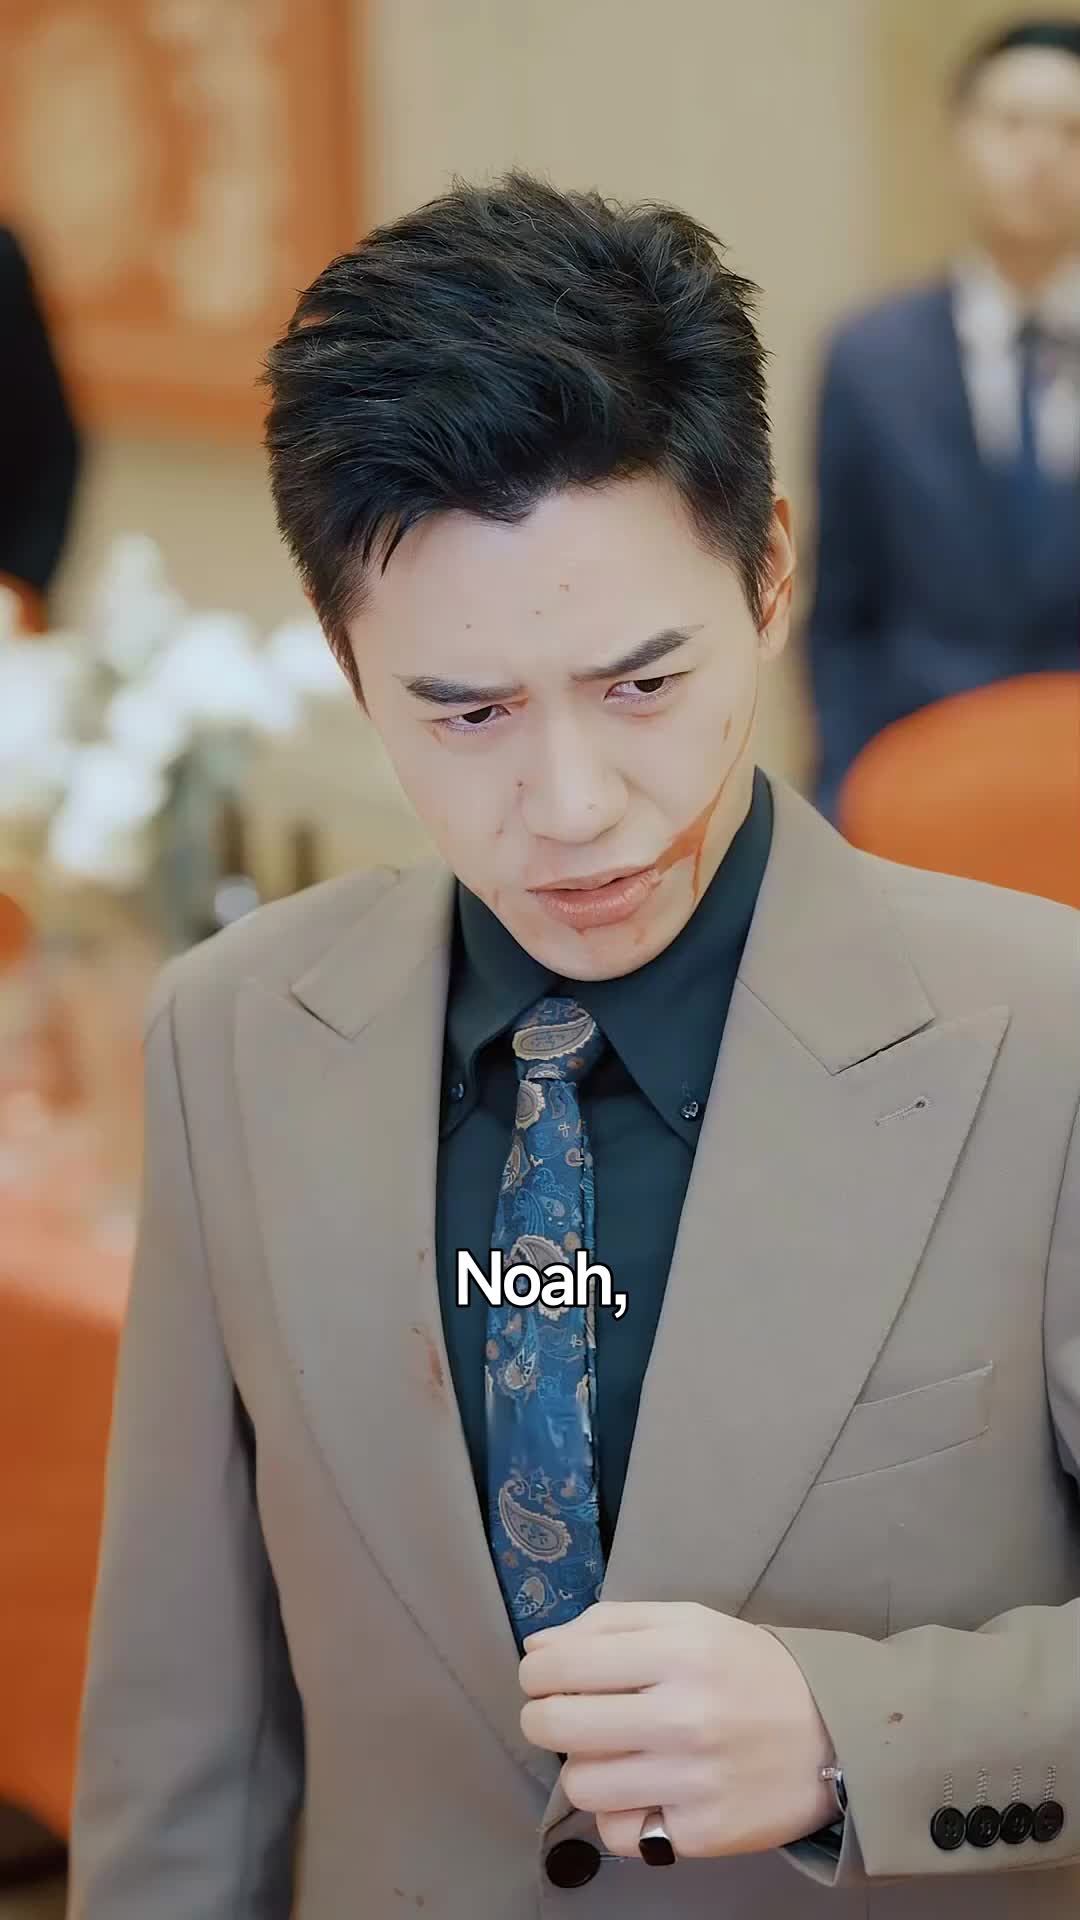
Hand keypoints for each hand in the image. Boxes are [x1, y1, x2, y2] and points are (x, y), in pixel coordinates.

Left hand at [519, 1600, 837, 1858]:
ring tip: (614, 1753)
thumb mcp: (690, 1622)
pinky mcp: (702, 1834)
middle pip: (557, 1725)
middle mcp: (686, 1717)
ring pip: (581, 1784)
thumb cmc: (749, 1671)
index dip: (536, 1671)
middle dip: (542, 1717)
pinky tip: (647, 1790)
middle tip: (562, 1715)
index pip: (563, 1664)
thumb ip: (611, 1623)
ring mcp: (694, 1781)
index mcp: (680, 1652)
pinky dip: (621, 1814)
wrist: (834, 1736)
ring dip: (585, 1767)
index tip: (543, 1675)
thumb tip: (539, 1646)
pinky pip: (619, 1833)